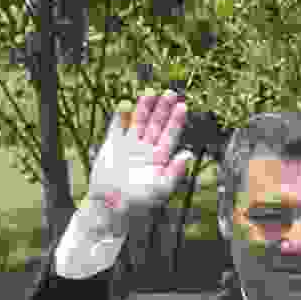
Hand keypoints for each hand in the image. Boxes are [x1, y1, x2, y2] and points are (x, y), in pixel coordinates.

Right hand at [85, 88, 198, 223]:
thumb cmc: (140, 202)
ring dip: (143, 109)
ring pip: (138, 123)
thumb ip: (175, 171)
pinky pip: (116, 128)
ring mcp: (129, 147)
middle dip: (162, 109)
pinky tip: (125, 104)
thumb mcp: (162, 188)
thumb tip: (189, 154)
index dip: (176, 120)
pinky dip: (120, 117)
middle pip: (156, 124)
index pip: (171, 135)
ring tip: (149, 93)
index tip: (182, 106)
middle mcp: (146, 149)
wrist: (111, 207)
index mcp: (160, 158)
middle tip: (170, 92)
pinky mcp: (112, 147)